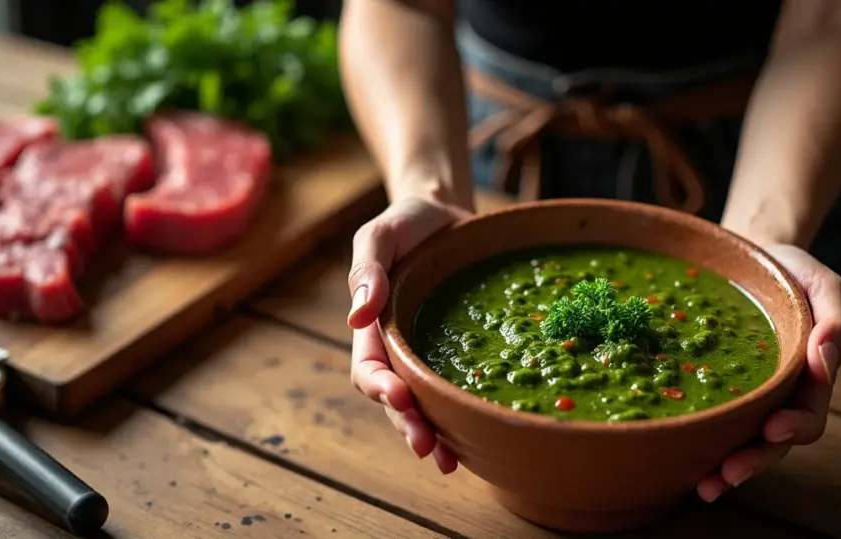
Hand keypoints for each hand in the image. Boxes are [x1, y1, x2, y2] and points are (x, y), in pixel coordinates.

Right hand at [347, 197, 470, 473]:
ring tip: (450, 462)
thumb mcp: (379, 236)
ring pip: (426, 405)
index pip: (368, 366)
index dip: (380, 385)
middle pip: (395, 399)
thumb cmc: (406, 224)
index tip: (399, 395)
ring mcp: (429, 355)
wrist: (445, 215)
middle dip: (407, 424)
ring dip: (433, 434)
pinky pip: (458, 389)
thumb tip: (357, 316)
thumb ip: (367, 271)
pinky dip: (465, 416)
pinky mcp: (460, 355)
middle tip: (427, 447)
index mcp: (374, 326)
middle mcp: (399, 349)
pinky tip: (483, 436)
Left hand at [696, 244, 840, 501]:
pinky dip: (703, 447)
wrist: (748, 259)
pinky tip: (684, 466)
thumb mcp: (821, 284)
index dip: (795, 424)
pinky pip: (714, 423)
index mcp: (810, 373)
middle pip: (776, 439)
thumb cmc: (788, 273)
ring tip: (706, 484)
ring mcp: (749, 396)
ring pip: (745, 441)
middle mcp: (780, 394)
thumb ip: (835, 316)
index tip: (775, 427)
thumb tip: (827, 350)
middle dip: (756, 459)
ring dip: (730, 466)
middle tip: (730, 472)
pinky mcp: (718, 391)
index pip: (809, 410)